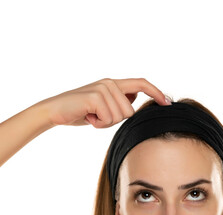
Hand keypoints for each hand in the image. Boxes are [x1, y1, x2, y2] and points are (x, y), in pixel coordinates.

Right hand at [41, 78, 169, 127]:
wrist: (54, 111)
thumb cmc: (79, 112)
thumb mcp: (102, 106)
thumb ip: (118, 102)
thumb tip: (134, 99)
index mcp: (113, 84)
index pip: (141, 83)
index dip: (156, 92)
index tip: (168, 102)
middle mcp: (110, 83)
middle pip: (130, 111)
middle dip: (115, 120)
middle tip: (97, 117)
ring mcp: (103, 88)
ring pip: (120, 116)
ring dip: (105, 123)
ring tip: (91, 116)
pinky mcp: (95, 96)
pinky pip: (108, 119)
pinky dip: (98, 124)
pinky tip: (87, 117)